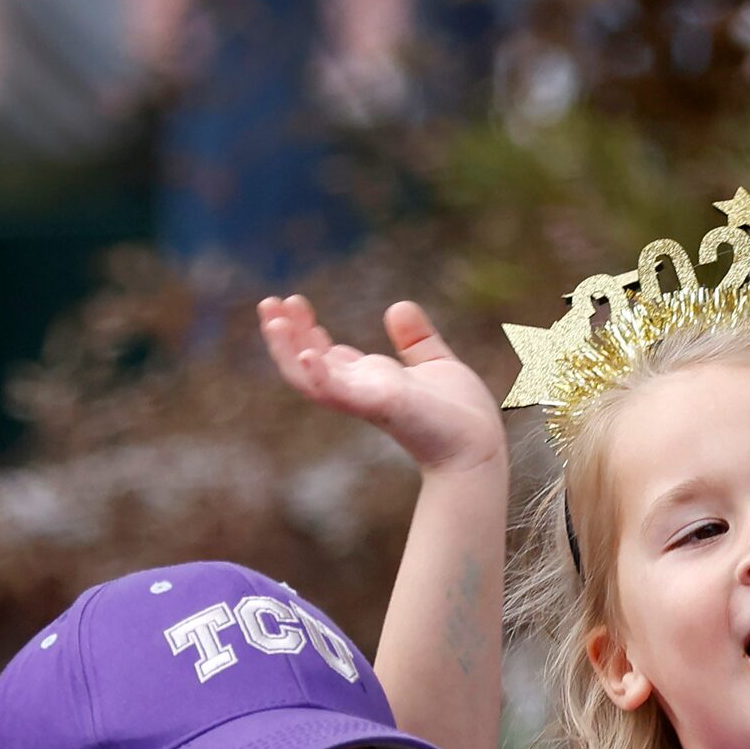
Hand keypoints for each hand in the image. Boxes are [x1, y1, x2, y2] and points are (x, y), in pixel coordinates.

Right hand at [257, 296, 504, 475]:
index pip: (325, 354)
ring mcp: (366, 399)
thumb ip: (417, 339)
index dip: (305, 330)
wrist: (480, 446)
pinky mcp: (380, 406)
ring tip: (273, 320)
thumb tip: (399, 306)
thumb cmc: (461, 415)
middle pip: (307, 362)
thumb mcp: (437, 364)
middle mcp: (361, 390)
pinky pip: (340, 394)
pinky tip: (306, 355)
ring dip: (287, 351)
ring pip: (310, 379)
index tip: (293, 302)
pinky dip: (320, 376)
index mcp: (371, 380)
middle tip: (269, 302)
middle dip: (286, 334)